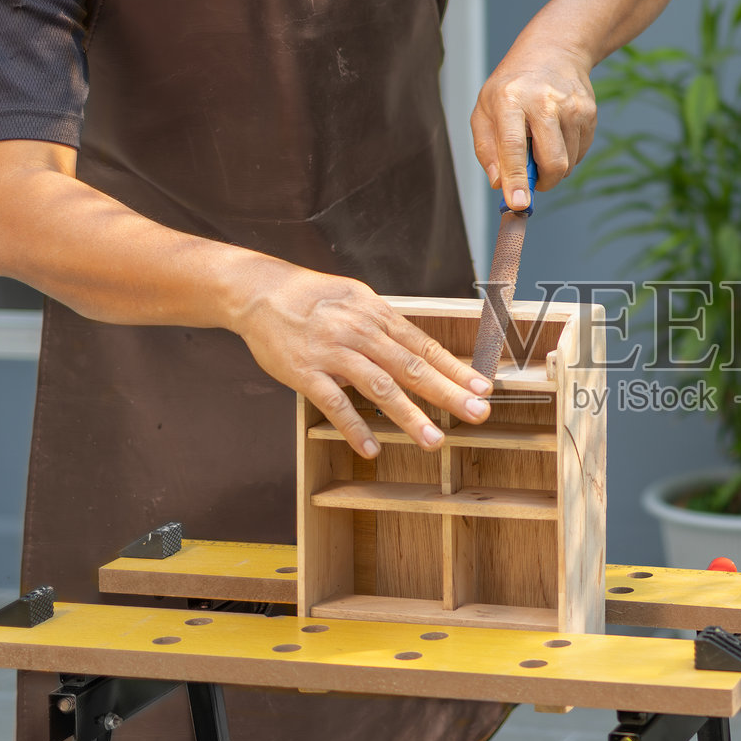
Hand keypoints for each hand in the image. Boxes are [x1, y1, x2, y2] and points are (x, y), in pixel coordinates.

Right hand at [233, 264, 493, 456]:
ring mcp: (333, 353)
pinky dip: (354, 427)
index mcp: (377, 315)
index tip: (482, 388)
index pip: (424, 345)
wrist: (259, 292)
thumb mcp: (356, 299)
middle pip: (411, 366)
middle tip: (478, 413)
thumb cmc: (312, 298)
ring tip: (435, 441)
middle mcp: (361, 333)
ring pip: (379, 386)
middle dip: (448, 392)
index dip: (455, 368)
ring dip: (410, 415)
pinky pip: (334, 403)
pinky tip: (371, 449)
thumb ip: (385, 325)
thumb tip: (419, 349)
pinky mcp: (305, 372)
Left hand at [470, 39, 595, 209]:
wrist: (553, 52)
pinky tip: (556, 132)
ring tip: (541, 141)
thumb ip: (486, 149)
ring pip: (568, 163)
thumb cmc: (513, 86)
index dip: (516, 178)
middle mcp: (544, 101)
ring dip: (553, 167)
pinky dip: (566, 154)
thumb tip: (498, 184)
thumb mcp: (485, 109)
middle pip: (552, 161)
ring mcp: (571, 106)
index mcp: (510, 98)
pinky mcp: (589, 113)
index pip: (513, 146)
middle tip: (531, 181)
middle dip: (542, 182)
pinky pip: (579, 154)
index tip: (518, 203)